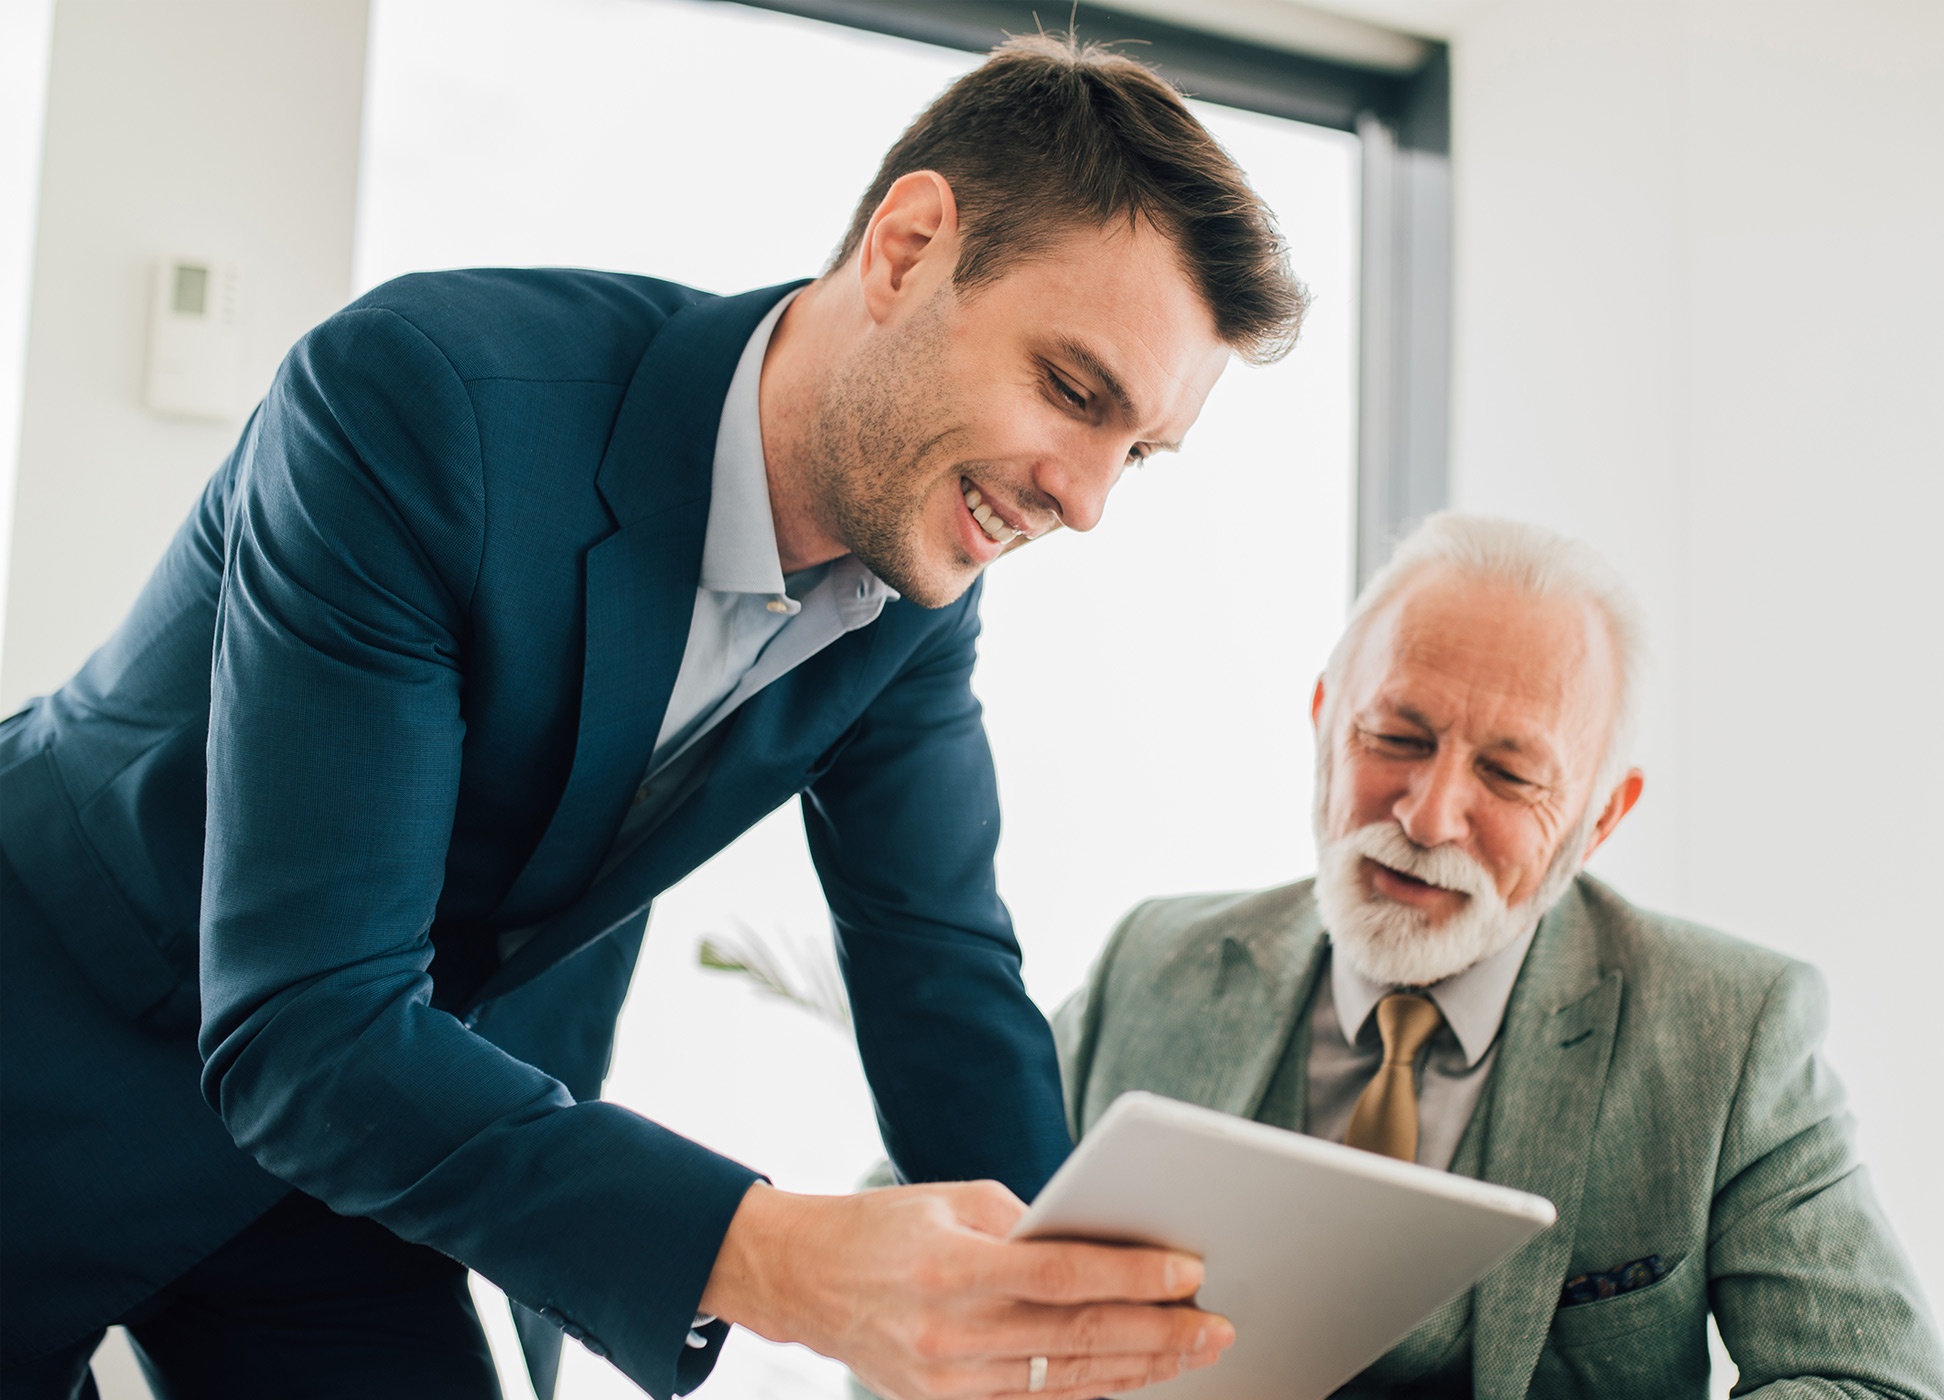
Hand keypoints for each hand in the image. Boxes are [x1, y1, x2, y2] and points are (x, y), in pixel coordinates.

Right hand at [699, 1181, 1232, 1399]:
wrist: (802, 1280)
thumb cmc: (883, 1227)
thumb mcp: (953, 1199)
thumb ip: (1027, 1222)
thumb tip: (1104, 1242)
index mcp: (952, 1266)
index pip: (1063, 1275)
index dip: (1133, 1276)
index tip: (1190, 1270)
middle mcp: (951, 1332)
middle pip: (1078, 1337)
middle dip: (1159, 1332)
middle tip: (1217, 1325)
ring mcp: (948, 1380)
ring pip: (1066, 1378)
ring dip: (1138, 1367)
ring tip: (1193, 1351)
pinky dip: (1092, 1387)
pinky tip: (1134, 1373)